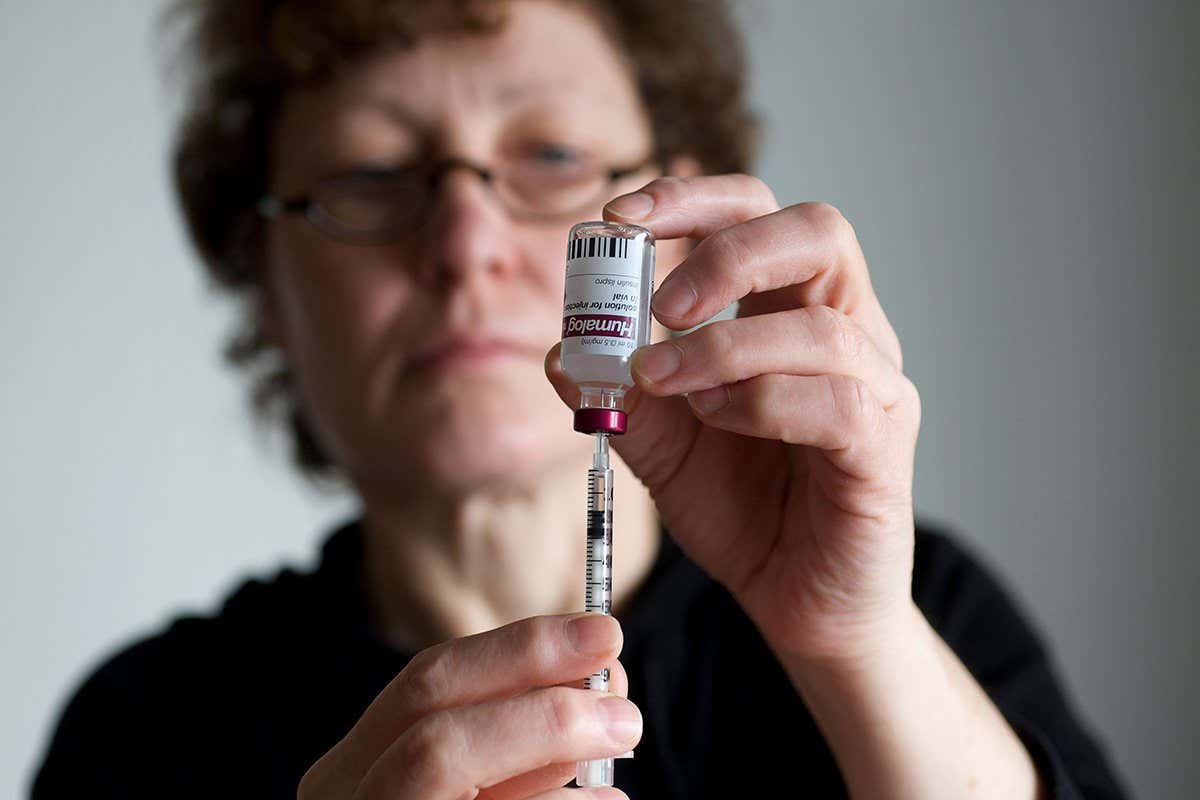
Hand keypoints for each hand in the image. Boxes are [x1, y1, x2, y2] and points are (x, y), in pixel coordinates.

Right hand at [298, 614, 637, 799]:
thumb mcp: (478, 794)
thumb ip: (514, 755)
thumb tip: (594, 687)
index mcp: (354, 775)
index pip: (428, 684)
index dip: (520, 648)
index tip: (599, 631)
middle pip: (429, 706)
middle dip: (532, 672)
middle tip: (617, 671)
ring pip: (439, 756)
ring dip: (544, 728)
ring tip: (624, 731)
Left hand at [547, 175, 921, 664]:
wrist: (799, 604)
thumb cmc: (743, 511)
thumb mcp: (664, 445)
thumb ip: (621, 394)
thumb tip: (563, 351)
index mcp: (793, 311)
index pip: (759, 213)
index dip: (692, 198)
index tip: (617, 216)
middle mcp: (847, 332)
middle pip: (817, 231)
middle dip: (724, 253)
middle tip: (659, 307)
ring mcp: (876, 387)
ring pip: (822, 326)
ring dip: (725, 346)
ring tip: (664, 382)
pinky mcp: (883, 448)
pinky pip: (837, 403)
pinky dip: (761, 402)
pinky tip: (715, 418)